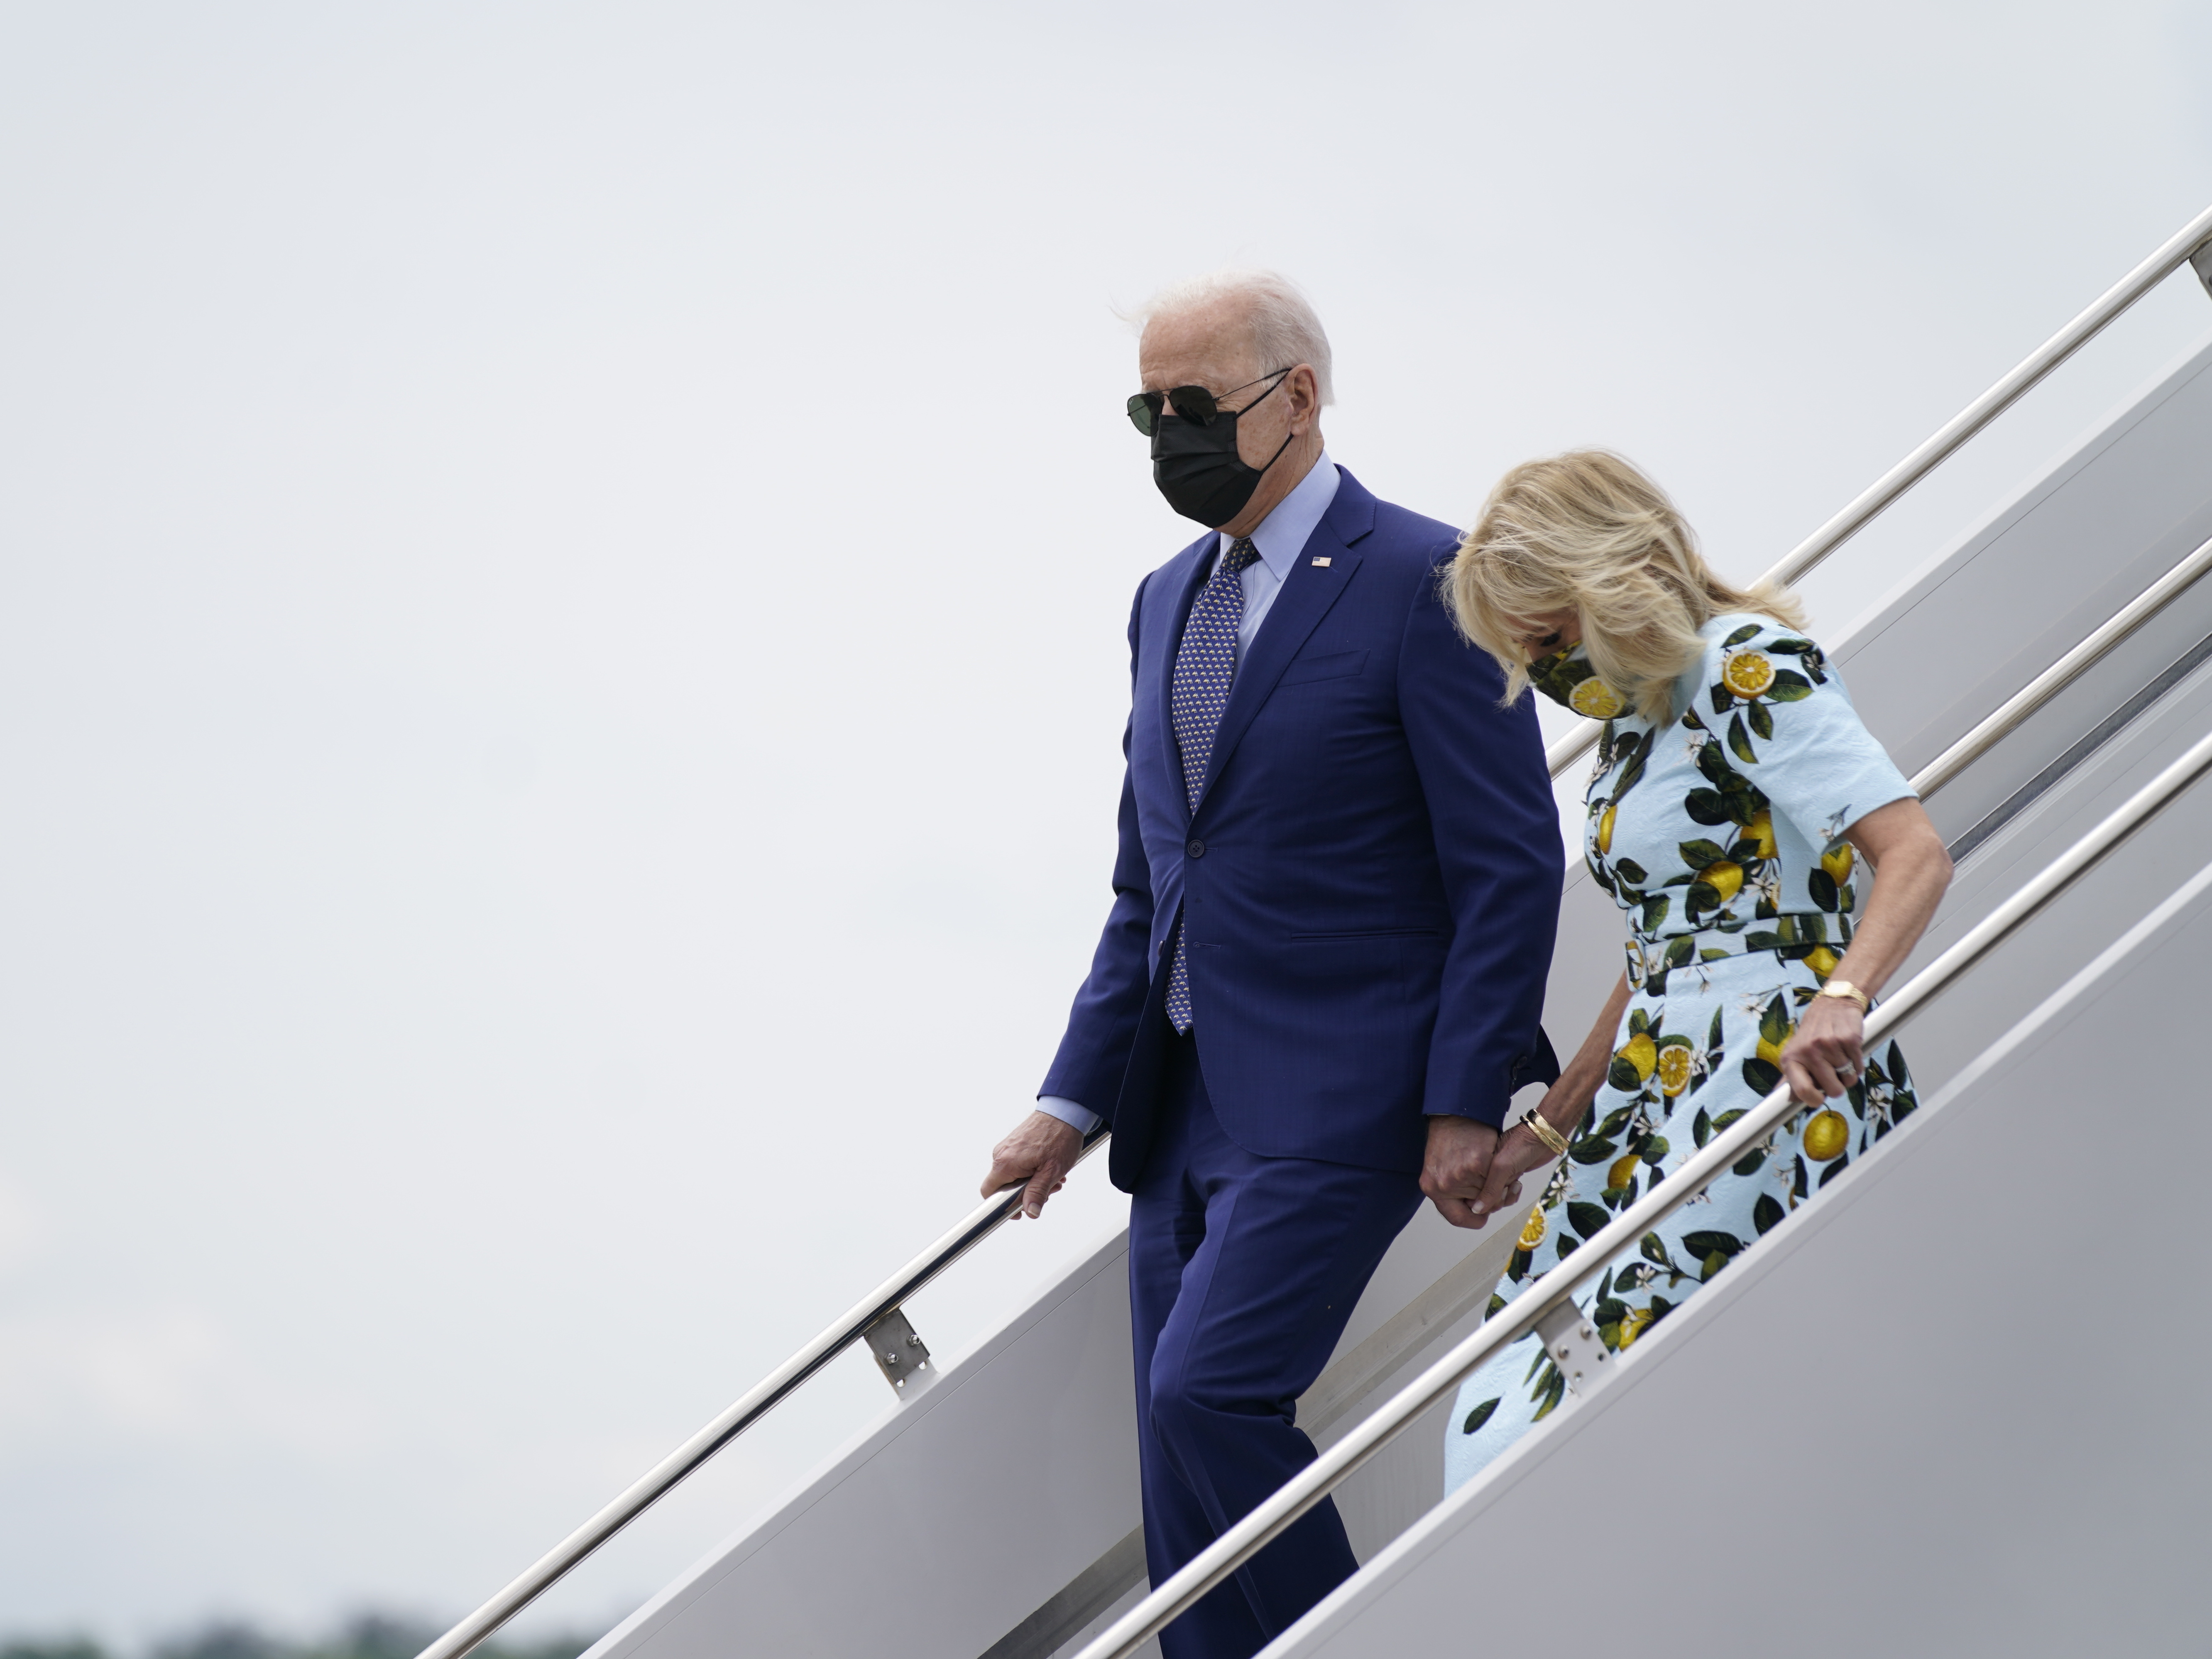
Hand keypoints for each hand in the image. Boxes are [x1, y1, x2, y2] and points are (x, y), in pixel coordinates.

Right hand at [980, 1111, 1082, 1219]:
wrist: (1064, 1111)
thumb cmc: (1059, 1137)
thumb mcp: (1051, 1171)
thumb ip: (1037, 1193)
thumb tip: (1030, 1212)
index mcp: (1005, 1163)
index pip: (989, 1192)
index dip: (1002, 1205)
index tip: (1019, 1209)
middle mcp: (1001, 1154)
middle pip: (1005, 1185)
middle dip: (1027, 1192)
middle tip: (1049, 1189)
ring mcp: (1007, 1147)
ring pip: (1014, 1175)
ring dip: (1033, 1180)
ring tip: (1054, 1176)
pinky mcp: (1014, 1143)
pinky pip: (1018, 1163)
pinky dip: (1033, 1169)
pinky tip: (1049, 1167)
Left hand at [1421, 1115, 1502, 1229]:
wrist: (1453, 1112)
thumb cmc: (1449, 1140)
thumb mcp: (1441, 1169)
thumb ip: (1452, 1192)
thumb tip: (1474, 1211)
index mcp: (1432, 1188)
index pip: (1458, 1218)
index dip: (1474, 1219)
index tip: (1484, 1213)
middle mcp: (1443, 1185)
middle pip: (1478, 1207)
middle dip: (1489, 1197)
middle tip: (1491, 1181)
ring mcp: (1459, 1175)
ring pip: (1489, 1194)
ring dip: (1497, 1184)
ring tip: (1492, 1166)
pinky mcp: (1476, 1163)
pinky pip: (1496, 1179)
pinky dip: (1501, 1172)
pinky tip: (1495, 1159)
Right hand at [1473, 1119, 1562, 1220]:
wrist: (1542, 1136)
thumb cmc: (1521, 1145)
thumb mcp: (1501, 1167)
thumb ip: (1490, 1189)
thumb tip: (1477, 1210)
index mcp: (1477, 1165)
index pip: (1472, 1193)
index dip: (1483, 1200)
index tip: (1496, 1194)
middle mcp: (1484, 1171)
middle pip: (1484, 1199)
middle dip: (1498, 1199)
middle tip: (1507, 1187)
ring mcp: (1497, 1175)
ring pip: (1496, 1198)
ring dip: (1507, 1196)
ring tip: (1516, 1184)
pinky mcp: (1509, 1177)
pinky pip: (1506, 1194)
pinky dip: (1512, 1194)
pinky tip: (1518, 1184)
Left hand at [1778, 995, 1863, 1104]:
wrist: (1832, 1006)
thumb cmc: (1812, 1035)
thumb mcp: (1795, 1053)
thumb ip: (1792, 1078)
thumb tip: (1785, 1101)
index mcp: (1791, 1058)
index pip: (1802, 1090)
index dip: (1814, 1100)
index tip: (1819, 1097)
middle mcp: (1808, 1051)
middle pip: (1833, 1090)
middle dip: (1837, 1085)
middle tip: (1832, 1070)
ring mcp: (1829, 1045)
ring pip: (1849, 1080)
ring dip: (1847, 1073)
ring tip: (1839, 1056)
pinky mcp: (1849, 1040)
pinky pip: (1859, 1068)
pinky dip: (1857, 1064)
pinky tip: (1847, 1050)